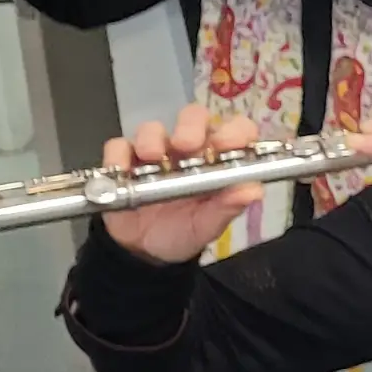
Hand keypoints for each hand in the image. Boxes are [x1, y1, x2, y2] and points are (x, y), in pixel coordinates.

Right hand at [98, 104, 266, 264]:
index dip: (234, 130)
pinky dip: (118, 155)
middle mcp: (187, 150)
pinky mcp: (124, 161)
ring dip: (152, 138)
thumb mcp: (207, 226)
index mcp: (217, 161)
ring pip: (153, 128)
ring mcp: (154, 153)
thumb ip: (228, 208)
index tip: (227, 143)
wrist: (142, 253)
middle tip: (186, 143)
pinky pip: (118, 147)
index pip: (234, 131)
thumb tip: (253, 191)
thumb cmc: (183, 233)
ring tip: (152, 157)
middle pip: (193, 118)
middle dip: (190, 125)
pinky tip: (121, 169)